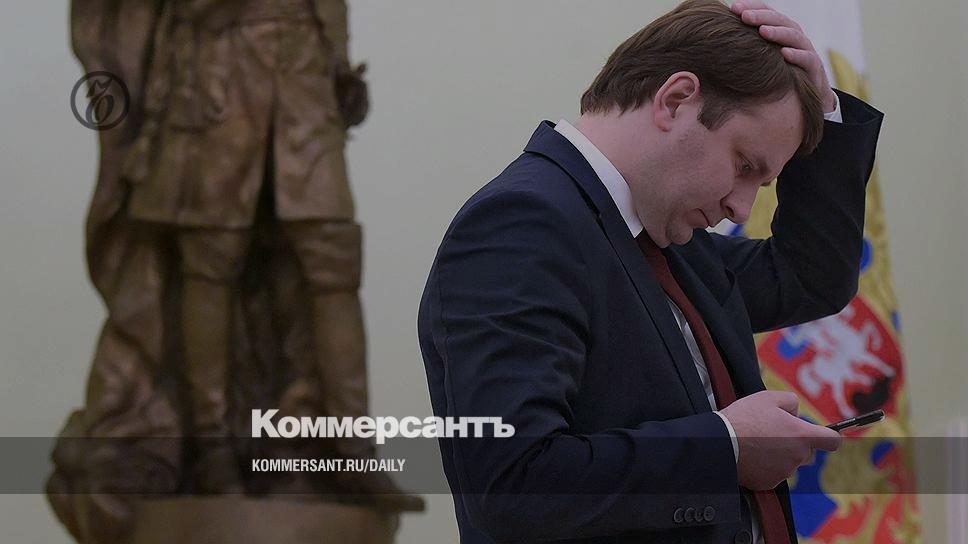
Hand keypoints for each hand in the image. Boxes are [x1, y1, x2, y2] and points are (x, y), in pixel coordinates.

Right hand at [720, 390, 841, 489]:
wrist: (720, 442)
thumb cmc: (744, 418)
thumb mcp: (769, 397)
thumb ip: (791, 402)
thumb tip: (796, 413)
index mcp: (802, 436)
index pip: (833, 441)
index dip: (829, 436)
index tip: (824, 434)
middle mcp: (798, 457)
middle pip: (807, 452)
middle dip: (795, 443)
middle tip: (773, 432)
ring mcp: (784, 472)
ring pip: (789, 463)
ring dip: (779, 455)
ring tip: (756, 443)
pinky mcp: (769, 483)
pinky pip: (773, 473)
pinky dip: (765, 466)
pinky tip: (751, 455)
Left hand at [730, 1, 837, 112]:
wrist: (808, 93)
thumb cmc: (779, 73)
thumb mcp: (762, 58)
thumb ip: (747, 47)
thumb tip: (717, 41)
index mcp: (780, 30)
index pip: (767, 12)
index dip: (752, 7)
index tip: (732, 7)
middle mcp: (793, 36)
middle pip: (779, 20)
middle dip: (761, 16)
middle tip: (744, 16)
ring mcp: (805, 50)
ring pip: (794, 36)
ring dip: (778, 32)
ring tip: (762, 31)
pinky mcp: (813, 67)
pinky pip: (807, 58)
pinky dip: (796, 55)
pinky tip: (784, 53)